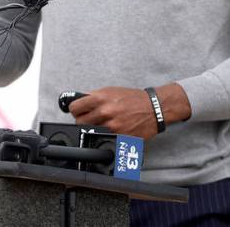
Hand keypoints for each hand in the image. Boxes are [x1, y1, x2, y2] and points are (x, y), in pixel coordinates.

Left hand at [68, 84, 190, 139]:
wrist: (154, 108)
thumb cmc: (133, 98)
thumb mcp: (111, 91)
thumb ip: (94, 97)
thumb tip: (80, 101)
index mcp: (101, 98)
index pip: (75, 108)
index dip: (75, 109)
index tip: (77, 111)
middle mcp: (105, 112)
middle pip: (80, 122)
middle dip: (82, 120)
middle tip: (89, 118)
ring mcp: (112, 126)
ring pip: (91, 132)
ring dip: (94, 128)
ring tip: (102, 123)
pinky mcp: (120, 137)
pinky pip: (105, 138)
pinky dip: (106, 135)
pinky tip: (113, 129)